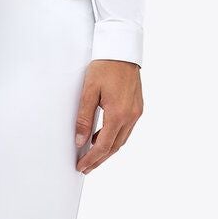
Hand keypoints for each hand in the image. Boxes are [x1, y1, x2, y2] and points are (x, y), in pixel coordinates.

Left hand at [75, 59, 142, 173]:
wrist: (122, 51)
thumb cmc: (105, 67)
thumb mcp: (89, 91)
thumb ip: (84, 117)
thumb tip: (80, 140)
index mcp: (118, 114)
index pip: (103, 145)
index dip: (92, 158)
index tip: (81, 166)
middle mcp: (131, 116)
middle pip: (114, 147)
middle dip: (99, 159)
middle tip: (86, 167)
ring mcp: (136, 112)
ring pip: (121, 140)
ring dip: (107, 150)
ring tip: (92, 156)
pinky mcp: (137, 107)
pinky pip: (126, 130)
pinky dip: (114, 138)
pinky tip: (101, 137)